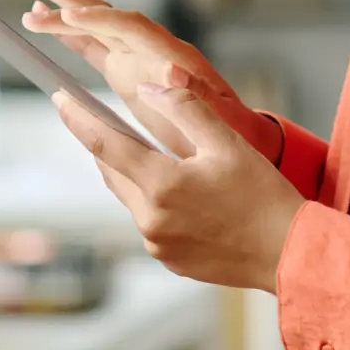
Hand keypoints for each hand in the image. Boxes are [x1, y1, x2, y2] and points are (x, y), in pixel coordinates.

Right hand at [22, 0, 263, 156]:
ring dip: (64, 13)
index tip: (70, 15)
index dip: (101, 19)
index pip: (133, 27)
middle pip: (108, 15)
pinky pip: (94, 48)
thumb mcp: (221, 117)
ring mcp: (139, 58)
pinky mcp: (128, 72)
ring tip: (31, 0)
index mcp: (175, 55)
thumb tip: (172, 68)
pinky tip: (48, 25)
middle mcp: (153, 49)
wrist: (238, 138)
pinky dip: (70, 36)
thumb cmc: (232, 131)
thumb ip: (197, 93)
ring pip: (96, 28)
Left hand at [55, 82, 303, 292]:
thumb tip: (148, 89)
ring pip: (130, 196)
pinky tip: (179, 190)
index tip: (58, 97)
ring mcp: (157, 244)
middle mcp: (151, 220)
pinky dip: (153, 199)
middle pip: (113, 172)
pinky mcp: (169, 260)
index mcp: (162, 186)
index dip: (78, 119)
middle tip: (100, 116)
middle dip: (107, 144)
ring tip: (149, 152)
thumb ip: (184, 108)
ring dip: (133, 173)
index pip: (104, 145)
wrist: (290, 255)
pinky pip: (148, 221)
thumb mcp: (227, 142)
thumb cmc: (264, 196)